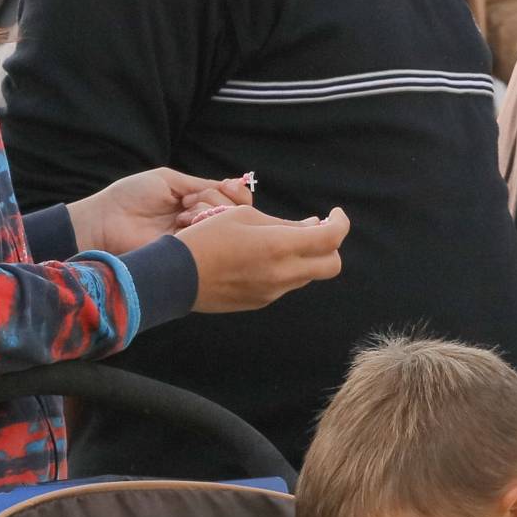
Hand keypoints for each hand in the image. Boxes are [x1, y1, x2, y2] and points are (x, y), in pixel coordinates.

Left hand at [68, 170, 254, 254]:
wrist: (107, 221)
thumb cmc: (131, 196)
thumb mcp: (168, 180)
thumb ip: (201, 184)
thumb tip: (232, 185)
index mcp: (196, 203)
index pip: (232, 200)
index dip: (235, 193)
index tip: (228, 186)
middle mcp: (200, 222)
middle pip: (234, 213)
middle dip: (217, 200)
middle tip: (189, 201)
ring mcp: (197, 240)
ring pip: (225, 226)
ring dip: (207, 212)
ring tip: (182, 213)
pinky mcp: (191, 256)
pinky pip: (212, 242)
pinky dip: (201, 227)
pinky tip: (183, 223)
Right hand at [181, 206, 348, 312]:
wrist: (176, 276)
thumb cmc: (206, 238)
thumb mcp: (243, 217)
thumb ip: (282, 223)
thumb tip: (309, 226)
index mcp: (280, 247)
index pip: (331, 238)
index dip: (340, 223)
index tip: (334, 214)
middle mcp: (283, 273)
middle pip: (332, 265)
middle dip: (331, 246)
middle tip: (316, 230)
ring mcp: (274, 291)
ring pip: (308, 275)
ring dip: (306, 257)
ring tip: (285, 240)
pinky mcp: (262, 301)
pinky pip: (286, 284)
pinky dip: (286, 269)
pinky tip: (264, 257)